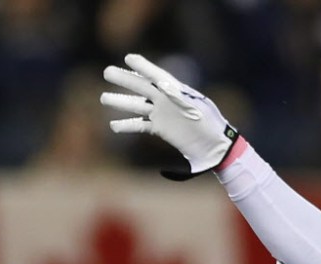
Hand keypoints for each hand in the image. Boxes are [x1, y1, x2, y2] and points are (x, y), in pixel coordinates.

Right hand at [101, 54, 238, 174]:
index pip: (157, 76)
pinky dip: (128, 125)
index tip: (128, 58)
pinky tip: (113, 126)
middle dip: (124, 80)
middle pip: (142, 87)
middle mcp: (167, 100)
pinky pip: (141, 125)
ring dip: (121, 102)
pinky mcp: (161, 129)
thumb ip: (179, 97)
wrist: (216, 147)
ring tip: (103, 98)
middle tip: (106, 72)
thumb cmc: (211, 125)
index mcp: (177, 92)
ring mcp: (162, 114)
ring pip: (137, 105)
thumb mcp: (197, 108)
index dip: (143, 66)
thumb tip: (162, 87)